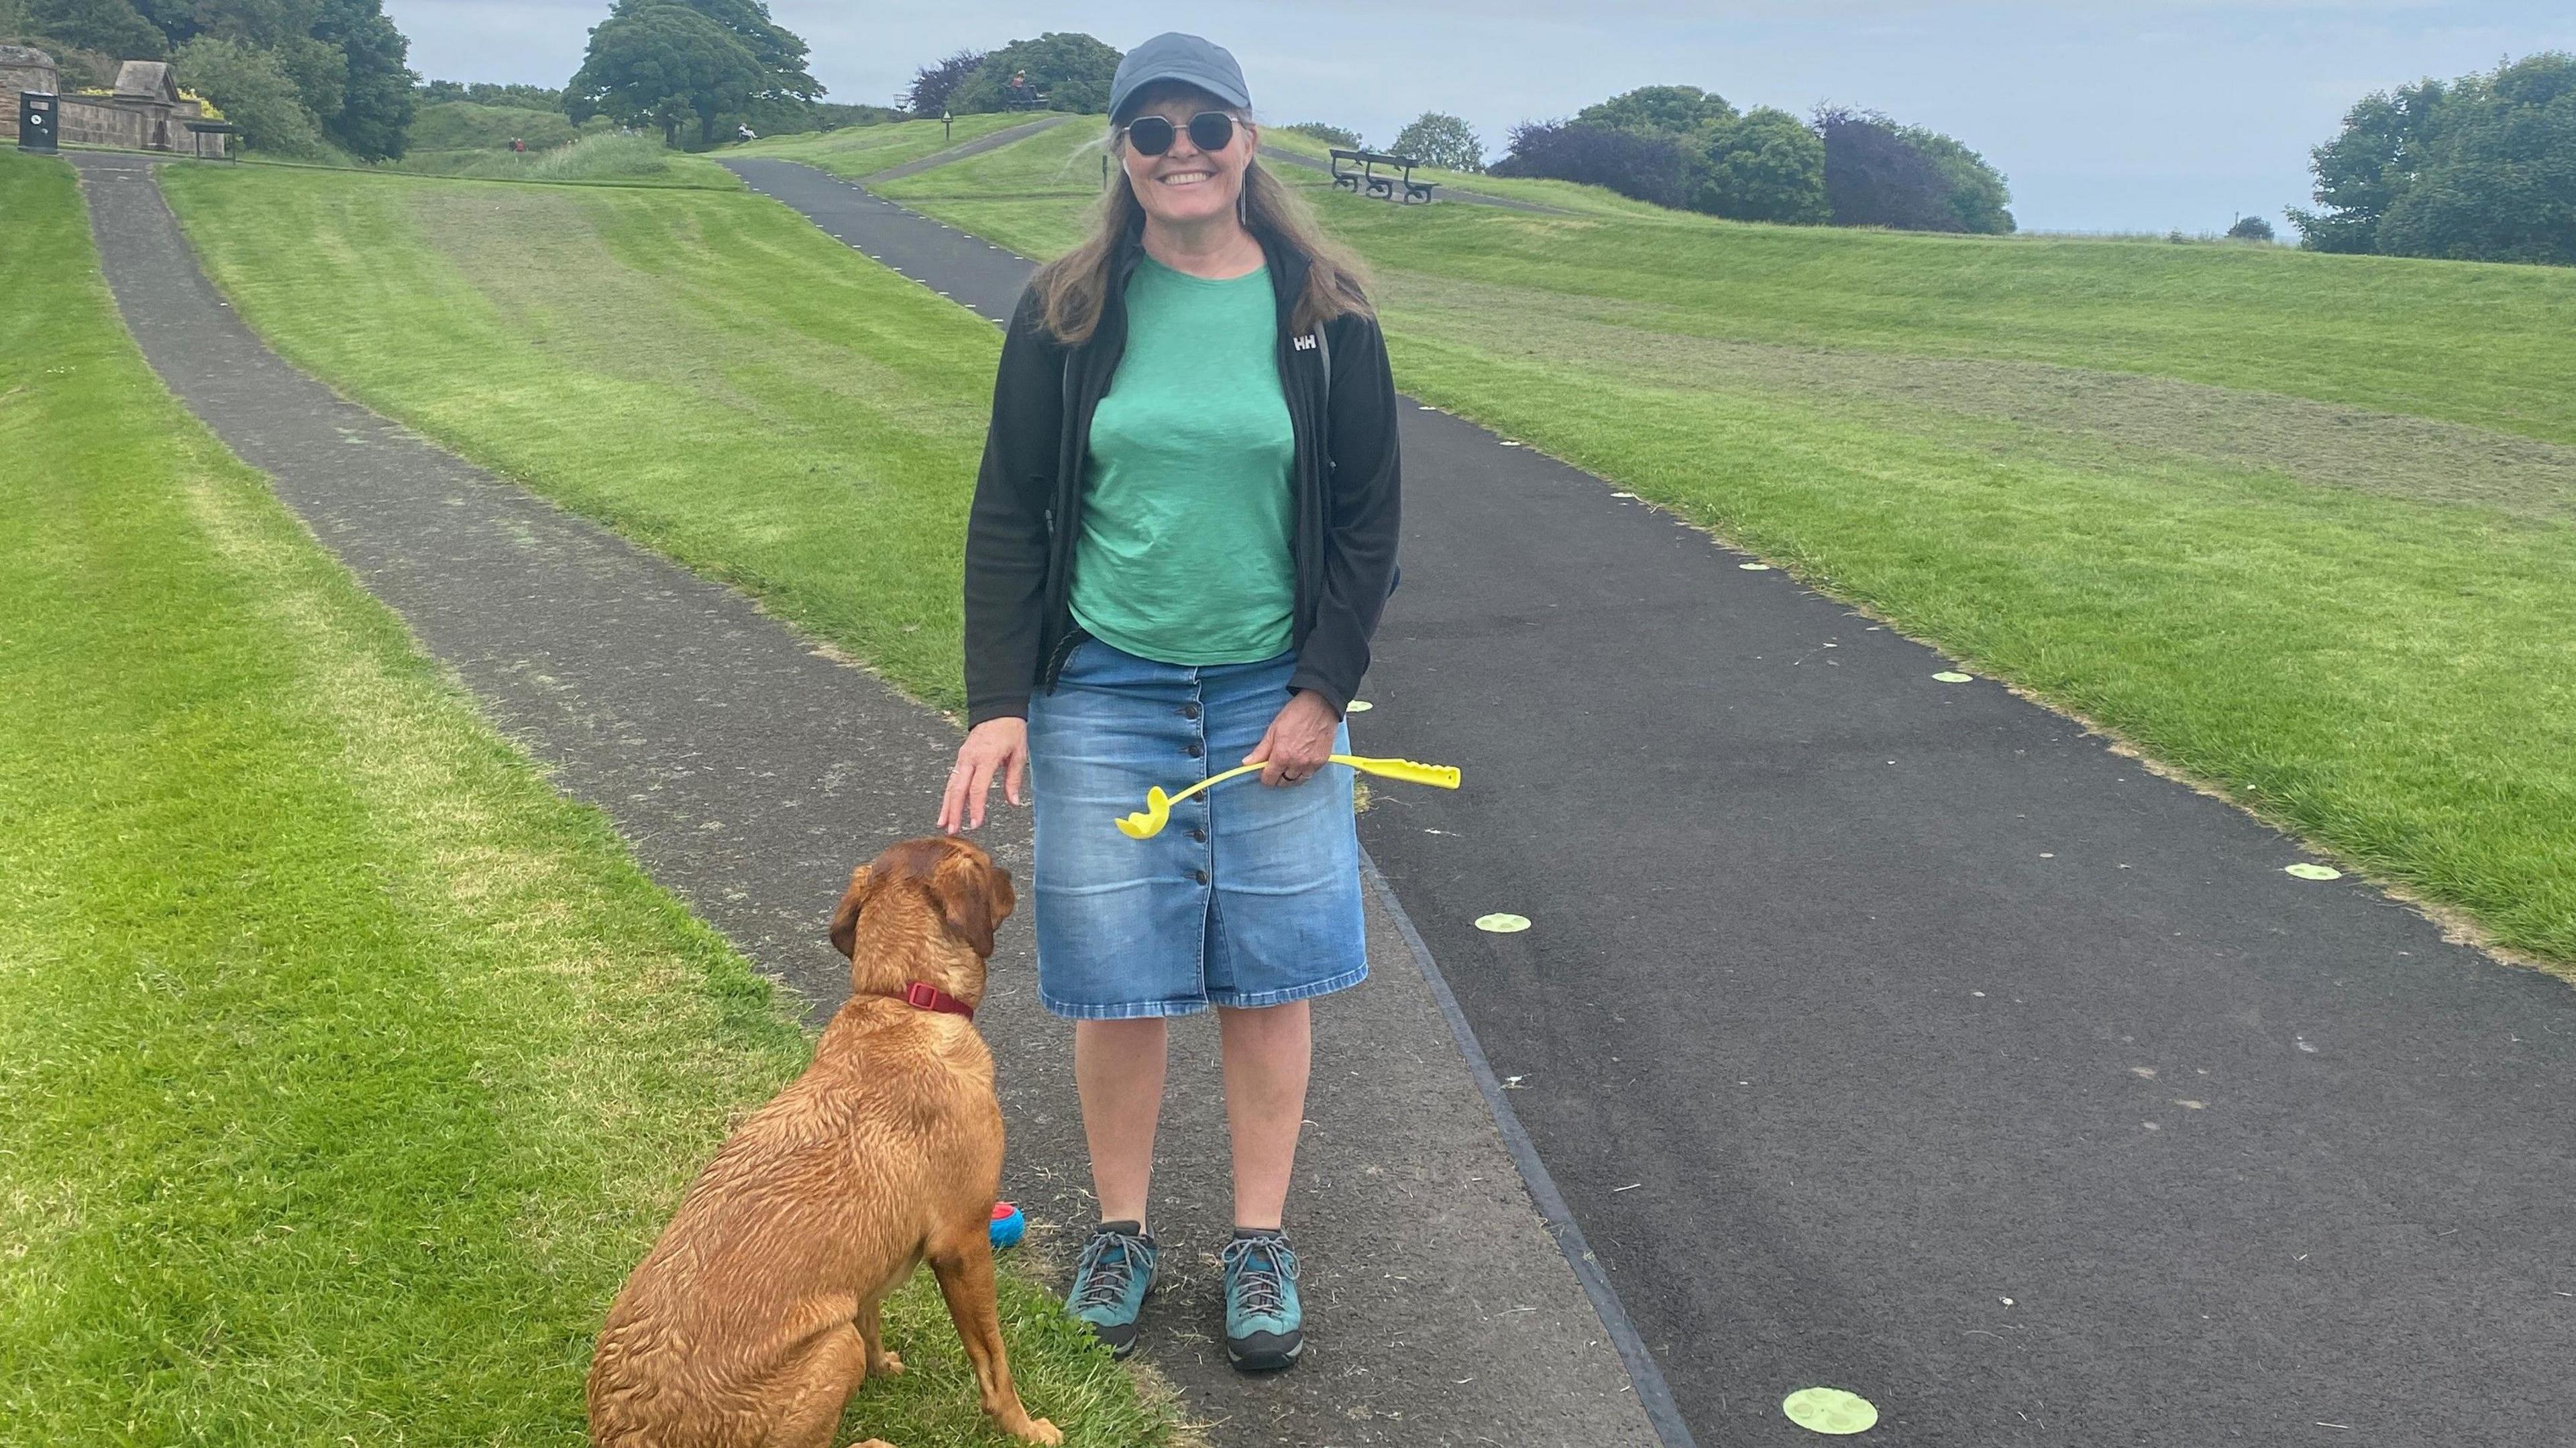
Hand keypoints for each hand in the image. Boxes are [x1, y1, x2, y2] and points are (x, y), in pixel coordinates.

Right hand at [940, 717, 1027, 832]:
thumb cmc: (1011, 731)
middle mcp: (970, 758)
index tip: (975, 824)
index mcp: (986, 758)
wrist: (997, 709)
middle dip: (954, 811)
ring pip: (951, 785)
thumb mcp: (1018, 754)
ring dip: (946, 805)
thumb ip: (1013, 779)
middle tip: (952, 830)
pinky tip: (946, 807)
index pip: (977, 788)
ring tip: (943, 824)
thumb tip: (1013, 802)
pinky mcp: (960, 757)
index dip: (975, 808)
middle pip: (958, 789)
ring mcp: (962, 757)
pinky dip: (948, 794)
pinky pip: (952, 778)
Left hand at [1243, 690, 1339, 786]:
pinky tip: (1300, 763)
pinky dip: (1303, 773)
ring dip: (1290, 777)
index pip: (1269, 779)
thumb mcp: (1273, 730)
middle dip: (1277, 777)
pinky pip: (1309, 775)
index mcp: (1282, 756)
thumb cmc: (1295, 714)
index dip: (1264, 776)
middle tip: (1276, 766)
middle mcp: (1297, 763)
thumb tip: (1246, 764)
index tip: (1265, 770)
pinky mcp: (1321, 762)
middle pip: (1282, 783)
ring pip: (1296, 782)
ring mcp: (1311, 764)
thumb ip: (1260, 751)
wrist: (1320, 706)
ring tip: (1288, 766)